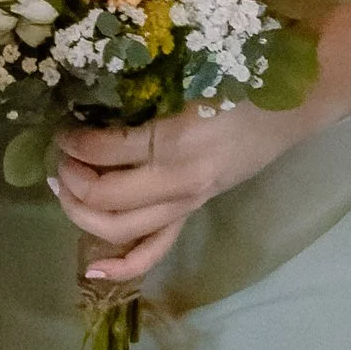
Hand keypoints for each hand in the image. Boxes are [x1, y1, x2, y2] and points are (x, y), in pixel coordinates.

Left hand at [53, 100, 311, 283]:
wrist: (292, 107)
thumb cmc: (242, 80)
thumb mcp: (189, 77)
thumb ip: (143, 92)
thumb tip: (88, 97)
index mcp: (177, 142)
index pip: (107, 150)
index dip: (75, 141)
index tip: (61, 128)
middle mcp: (179, 182)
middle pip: (107, 197)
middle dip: (72, 179)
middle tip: (58, 159)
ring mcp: (187, 203)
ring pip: (122, 230)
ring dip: (83, 212)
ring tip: (65, 187)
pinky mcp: (192, 212)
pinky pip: (154, 250)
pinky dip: (123, 265)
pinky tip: (92, 272)